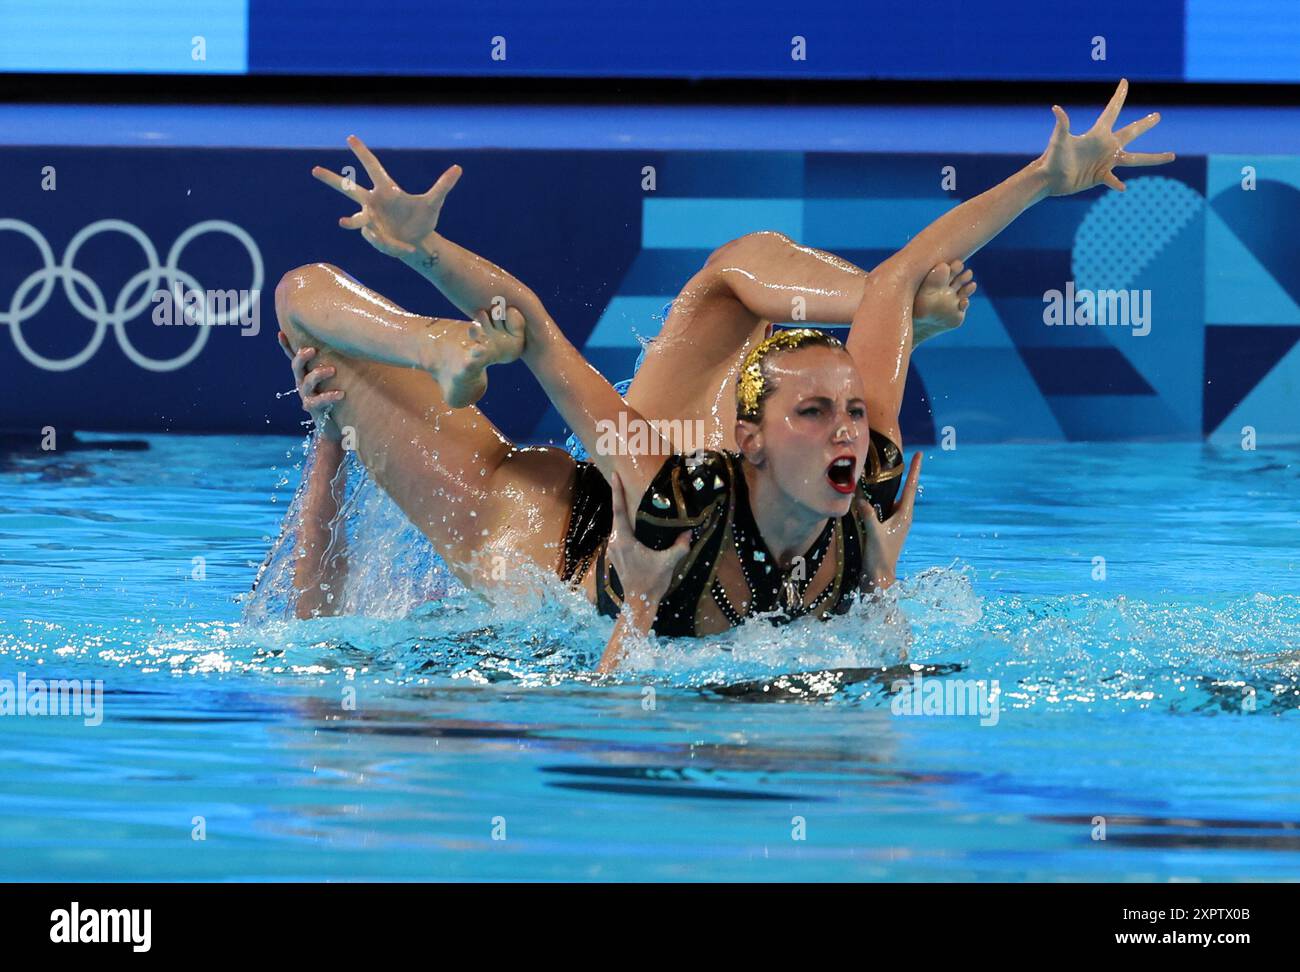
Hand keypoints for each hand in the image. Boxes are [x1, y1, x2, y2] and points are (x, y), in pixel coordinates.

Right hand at [278, 332, 343, 440]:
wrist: (333, 426)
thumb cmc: (334, 398)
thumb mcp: (330, 380)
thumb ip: (331, 366)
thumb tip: (345, 345)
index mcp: (304, 374)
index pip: (293, 358)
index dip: (285, 346)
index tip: (280, 333)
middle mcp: (302, 383)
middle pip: (296, 367)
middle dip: (302, 357)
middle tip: (313, 350)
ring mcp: (306, 396)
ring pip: (307, 382)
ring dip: (318, 374)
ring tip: (332, 370)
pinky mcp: (313, 408)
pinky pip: (319, 401)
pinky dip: (330, 396)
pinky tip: (341, 394)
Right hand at [312, 134, 461, 256]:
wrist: (419, 243)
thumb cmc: (423, 219)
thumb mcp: (434, 203)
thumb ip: (443, 186)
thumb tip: (458, 168)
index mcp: (386, 189)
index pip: (372, 167)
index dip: (362, 153)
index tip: (350, 137)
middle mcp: (373, 203)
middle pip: (348, 189)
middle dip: (331, 179)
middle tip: (313, 170)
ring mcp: (370, 221)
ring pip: (355, 219)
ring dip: (352, 221)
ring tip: (343, 222)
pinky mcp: (373, 237)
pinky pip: (379, 240)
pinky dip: (393, 245)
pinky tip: (405, 248)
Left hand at [606, 470, 691, 628]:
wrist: (638, 603)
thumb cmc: (652, 582)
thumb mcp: (669, 562)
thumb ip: (680, 545)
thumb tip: (689, 531)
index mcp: (624, 540)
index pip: (619, 510)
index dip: (617, 491)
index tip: (614, 474)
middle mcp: (614, 542)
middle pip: (617, 515)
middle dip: (620, 498)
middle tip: (623, 480)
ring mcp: (613, 549)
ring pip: (618, 526)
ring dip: (624, 514)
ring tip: (632, 499)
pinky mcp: (615, 555)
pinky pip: (620, 535)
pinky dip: (626, 526)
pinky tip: (636, 525)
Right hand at [862, 451, 921, 589]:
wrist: (880, 577)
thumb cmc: (879, 557)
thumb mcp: (873, 535)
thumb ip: (869, 516)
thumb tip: (861, 499)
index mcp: (904, 516)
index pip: (910, 487)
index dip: (915, 470)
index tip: (920, 454)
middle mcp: (903, 517)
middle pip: (906, 490)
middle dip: (908, 473)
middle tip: (911, 456)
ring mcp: (897, 523)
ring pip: (896, 498)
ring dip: (895, 486)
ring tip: (893, 471)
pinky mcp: (889, 528)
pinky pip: (889, 507)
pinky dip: (884, 497)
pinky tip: (877, 495)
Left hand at [1036, 79, 1173, 195]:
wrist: (1049, 179)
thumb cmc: (1052, 158)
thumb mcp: (1059, 140)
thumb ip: (1061, 125)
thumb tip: (1056, 108)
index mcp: (1097, 134)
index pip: (1112, 111)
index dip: (1118, 96)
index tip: (1125, 81)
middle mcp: (1105, 146)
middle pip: (1130, 132)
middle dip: (1144, 124)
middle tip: (1158, 116)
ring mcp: (1105, 161)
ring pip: (1134, 158)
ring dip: (1153, 158)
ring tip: (1172, 155)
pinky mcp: (1100, 176)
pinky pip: (1113, 180)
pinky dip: (1117, 184)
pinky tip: (1122, 188)